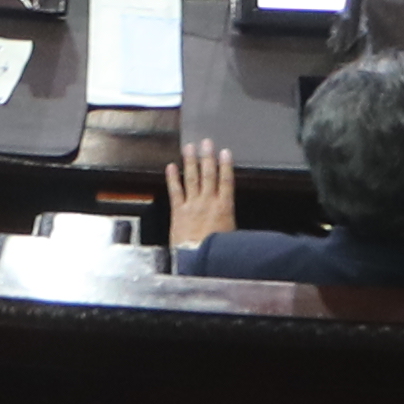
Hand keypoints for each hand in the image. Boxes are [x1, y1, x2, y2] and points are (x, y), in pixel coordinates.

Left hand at [162, 134, 237, 251]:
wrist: (198, 260)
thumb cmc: (217, 251)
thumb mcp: (232, 236)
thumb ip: (230, 222)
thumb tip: (231, 218)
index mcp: (224, 207)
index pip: (226, 181)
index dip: (225, 165)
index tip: (225, 152)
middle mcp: (208, 202)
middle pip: (209, 175)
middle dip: (208, 157)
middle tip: (206, 143)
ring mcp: (192, 205)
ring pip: (192, 178)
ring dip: (191, 162)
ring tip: (189, 148)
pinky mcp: (178, 211)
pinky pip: (175, 191)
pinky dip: (173, 178)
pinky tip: (171, 167)